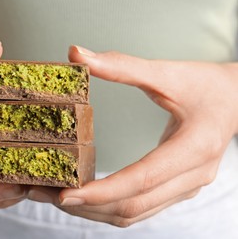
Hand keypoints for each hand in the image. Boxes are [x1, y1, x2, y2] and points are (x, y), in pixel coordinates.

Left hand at [28, 45, 237, 226]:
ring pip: (134, 214)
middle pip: (133, 206)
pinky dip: (109, 207)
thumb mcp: (167, 73)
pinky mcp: (178, 188)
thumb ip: (121, 66)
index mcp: (193, 148)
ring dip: (94, 212)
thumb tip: (76, 54)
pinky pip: (140, 208)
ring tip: (56, 198)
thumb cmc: (206, 86)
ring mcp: (186, 187)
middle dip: (87, 206)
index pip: (142, 179)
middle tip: (48, 194)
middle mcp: (191, 176)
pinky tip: (85, 197)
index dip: (103, 190)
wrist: (237, 100)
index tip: (66, 194)